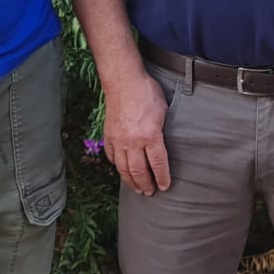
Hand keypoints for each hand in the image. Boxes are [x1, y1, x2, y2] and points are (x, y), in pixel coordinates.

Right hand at [103, 68, 171, 194]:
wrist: (123, 80)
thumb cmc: (147, 92)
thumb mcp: (163, 111)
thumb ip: (162, 131)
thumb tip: (165, 145)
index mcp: (150, 135)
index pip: (158, 164)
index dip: (162, 178)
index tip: (164, 186)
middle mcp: (133, 141)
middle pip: (139, 171)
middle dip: (146, 184)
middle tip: (150, 192)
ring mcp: (118, 140)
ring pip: (124, 168)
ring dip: (131, 181)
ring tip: (137, 189)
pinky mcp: (109, 136)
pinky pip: (112, 157)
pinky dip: (118, 167)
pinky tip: (122, 171)